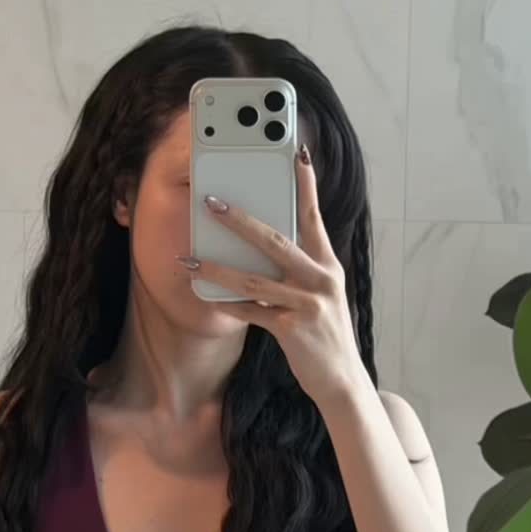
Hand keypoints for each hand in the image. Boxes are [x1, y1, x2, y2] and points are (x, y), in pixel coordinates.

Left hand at [178, 145, 366, 408]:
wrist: (341, 379)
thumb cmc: (324, 331)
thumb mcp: (320, 293)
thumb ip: (298, 268)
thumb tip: (258, 246)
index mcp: (327, 263)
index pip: (313, 215)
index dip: (306, 183)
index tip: (297, 152)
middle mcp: (320, 278)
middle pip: (275, 241)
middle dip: (239, 221)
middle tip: (210, 202)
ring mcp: (308, 303)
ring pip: (254, 280)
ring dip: (217, 269)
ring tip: (189, 260)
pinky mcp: (292, 329)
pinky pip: (252, 312)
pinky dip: (229, 305)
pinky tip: (208, 299)